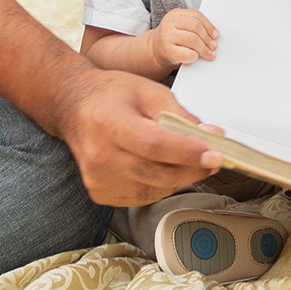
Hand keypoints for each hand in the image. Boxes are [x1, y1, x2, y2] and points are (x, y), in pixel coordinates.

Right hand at [55, 66, 222, 206]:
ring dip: (178, 178)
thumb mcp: (150, 92)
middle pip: (157, 173)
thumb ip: (180, 116)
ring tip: (183, 158)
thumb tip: (210, 137)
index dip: (188, 153)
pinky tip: (159, 167)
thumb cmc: (111, 95)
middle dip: (193, 168)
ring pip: (155, 190)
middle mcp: (99, 155)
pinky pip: (143, 197)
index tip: (215, 155)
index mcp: (109, 123)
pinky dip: (159, 185)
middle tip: (213, 159)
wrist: (75, 107)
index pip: (154, 146)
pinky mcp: (100, 193)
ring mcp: (98, 179)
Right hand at [145, 7, 217, 72]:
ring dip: (204, 48)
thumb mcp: (180, 27)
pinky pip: (187, 54)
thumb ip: (194, 26)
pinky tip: (195, 57)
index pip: (196, 15)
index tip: (216, 35)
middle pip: (196, 27)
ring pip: (193, 40)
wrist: (154, 51)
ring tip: (208, 53)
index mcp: (175, 14)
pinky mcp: (167, 51)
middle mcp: (169, 23)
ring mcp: (167, 37)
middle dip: (207, 38)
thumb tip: (214, 36)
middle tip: (213, 46)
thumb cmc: (172, 39)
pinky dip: (195, 56)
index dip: (209, 26)